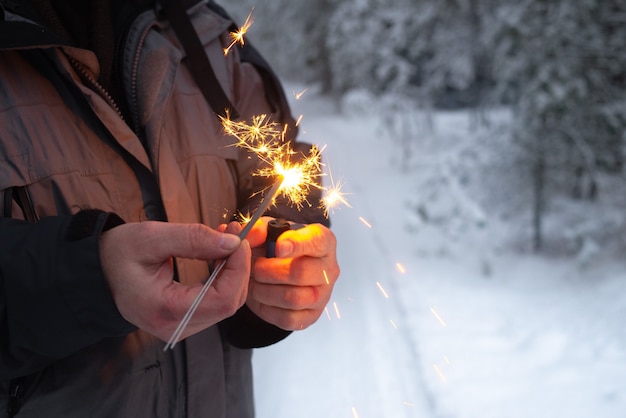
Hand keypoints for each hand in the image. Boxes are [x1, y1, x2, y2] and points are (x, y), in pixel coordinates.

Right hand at [99, 221, 250, 341]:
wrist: (98, 271)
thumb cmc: (118, 253)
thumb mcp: (152, 237)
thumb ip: (193, 239)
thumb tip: (232, 244)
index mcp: (165, 310)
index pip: (223, 300)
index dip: (238, 269)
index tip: (238, 239)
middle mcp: (175, 328)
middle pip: (229, 303)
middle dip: (238, 267)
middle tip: (233, 233)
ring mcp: (180, 328)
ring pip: (226, 304)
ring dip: (233, 271)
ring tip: (226, 240)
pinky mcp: (184, 321)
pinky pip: (216, 302)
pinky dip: (223, 278)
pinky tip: (219, 255)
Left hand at [244, 218, 339, 330]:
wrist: (277, 269)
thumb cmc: (277, 247)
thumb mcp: (267, 231)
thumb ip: (257, 229)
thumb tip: (248, 235)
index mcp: (323, 241)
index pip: (317, 242)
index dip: (297, 245)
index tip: (277, 247)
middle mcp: (329, 269)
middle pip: (301, 273)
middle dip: (269, 271)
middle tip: (255, 267)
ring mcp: (322, 295)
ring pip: (293, 298)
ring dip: (265, 291)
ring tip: (255, 281)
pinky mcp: (311, 316)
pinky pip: (288, 319)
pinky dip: (267, 309)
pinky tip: (260, 296)